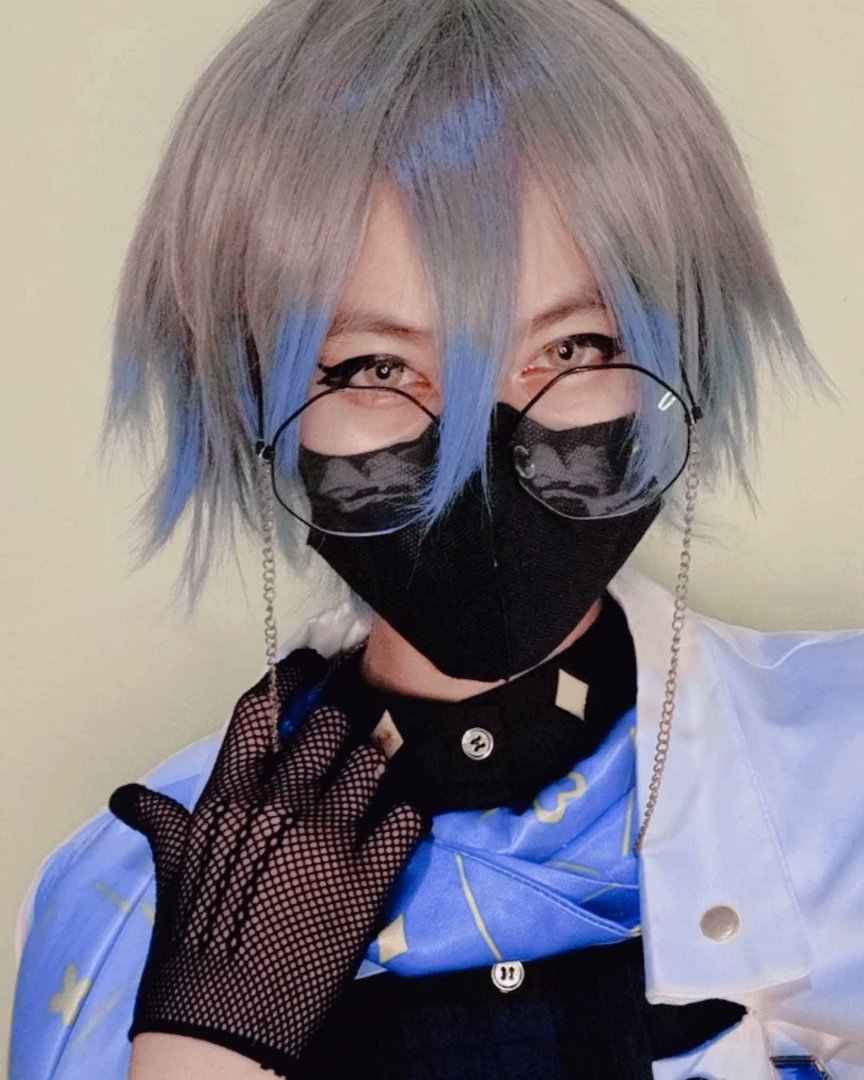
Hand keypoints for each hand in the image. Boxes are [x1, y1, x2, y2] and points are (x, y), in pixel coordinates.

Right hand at [109, 649, 427, 1077]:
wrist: (219, 1027)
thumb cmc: (191, 942)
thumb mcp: (172, 870)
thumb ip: (162, 820)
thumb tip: (129, 795)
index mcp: (228, 796)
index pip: (263, 708)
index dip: (293, 676)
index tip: (316, 662)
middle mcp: (278, 804)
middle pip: (330, 725)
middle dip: (343, 725)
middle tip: (352, 733)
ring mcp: (327, 839)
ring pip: (372, 763)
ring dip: (375, 769)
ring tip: (371, 785)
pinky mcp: (368, 878)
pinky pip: (406, 816)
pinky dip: (405, 814)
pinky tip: (395, 824)